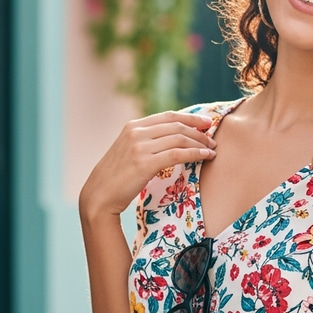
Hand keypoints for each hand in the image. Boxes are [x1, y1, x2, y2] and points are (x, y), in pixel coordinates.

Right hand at [79, 111, 216, 220]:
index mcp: (133, 126)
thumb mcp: (129, 150)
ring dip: (200, 143)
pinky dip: (196, 154)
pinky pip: (178, 154)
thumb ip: (147, 140)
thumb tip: (174, 135)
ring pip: (180, 139)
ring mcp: (139, 147)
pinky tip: (206, 157)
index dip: (191, 117)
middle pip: (177, 126)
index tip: (207, 122)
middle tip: (213, 139)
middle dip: (199, 132)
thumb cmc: (117, 177)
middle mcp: (136, 133)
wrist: (99, 197)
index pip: (169, 116)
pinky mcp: (145, 163)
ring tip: (212, 150)